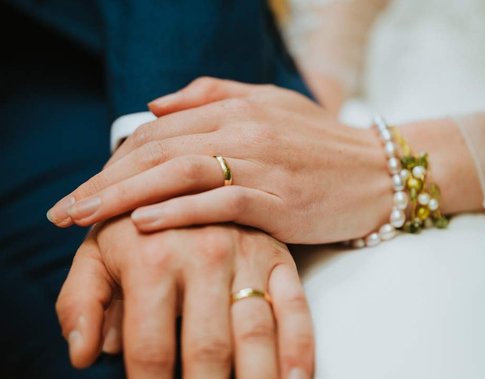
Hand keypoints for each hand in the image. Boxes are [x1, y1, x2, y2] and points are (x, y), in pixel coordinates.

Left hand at [47, 78, 388, 243]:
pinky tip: (143, 223)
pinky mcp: (279, 200)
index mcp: (238, 109)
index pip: (160, 131)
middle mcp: (245, 131)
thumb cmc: (321, 142)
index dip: (116, 158)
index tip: (89, 185)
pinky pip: (220, 204)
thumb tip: (157, 106)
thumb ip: (213, 96)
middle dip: (105, 181)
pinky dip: (178, 212)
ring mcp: (263, 165)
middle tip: (66, 210)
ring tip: (85, 219)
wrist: (378, 171)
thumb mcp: (270, 103)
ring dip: (125, 198)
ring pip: (180, 174)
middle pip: (159, 153)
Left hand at [56, 217, 313, 378]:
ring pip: (256, 333)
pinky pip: (295, 306)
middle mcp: (205, 253)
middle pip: (207, 349)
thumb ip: (81, 301)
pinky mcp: (277, 254)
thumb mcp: (97, 253)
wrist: (180, 171)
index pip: (150, 349)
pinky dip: (299, 347)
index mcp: (152, 257)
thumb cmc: (134, 224)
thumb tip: (84, 354)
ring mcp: (247, 253)